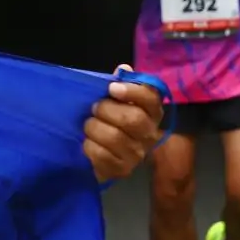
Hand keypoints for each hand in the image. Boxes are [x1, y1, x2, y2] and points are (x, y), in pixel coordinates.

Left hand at [86, 68, 165, 182]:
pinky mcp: (122, 170)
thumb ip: (120, 84)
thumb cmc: (109, 119)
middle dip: (107, 110)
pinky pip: (102, 155)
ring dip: (95, 128)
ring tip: (88, 125)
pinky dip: (89, 146)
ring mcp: (137, 154)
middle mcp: (150, 133)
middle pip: (132, 119)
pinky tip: (87, 142)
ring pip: (115, 137)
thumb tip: (123, 69)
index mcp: (152, 112)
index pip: (151, 98)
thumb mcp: (114, 100)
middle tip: (94, 108)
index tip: (111, 88)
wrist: (101, 154)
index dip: (132, 91)